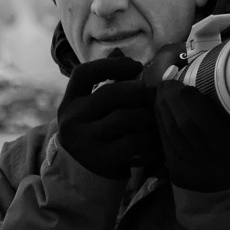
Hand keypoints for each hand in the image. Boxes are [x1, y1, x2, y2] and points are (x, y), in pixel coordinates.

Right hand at [58, 57, 161, 178]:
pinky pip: (133, 142)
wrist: (84, 177)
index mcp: (70, 102)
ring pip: (124, 118)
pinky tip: (157, 139)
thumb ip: (105, 82)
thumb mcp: (92, 109)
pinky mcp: (101, 160)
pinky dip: (150, 138)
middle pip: (110, 94)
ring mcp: (85, 141)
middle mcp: (72, 120)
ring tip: (160, 116)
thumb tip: (120, 52)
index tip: (136, 66)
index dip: (110, 65)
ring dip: (148, 115)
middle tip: (157, 95)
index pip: (83, 73)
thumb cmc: (96, 134)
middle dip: (140, 92)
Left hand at [155, 81, 229, 191]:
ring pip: (168, 129)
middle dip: (171, 98)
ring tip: (163, 87)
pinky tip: (159, 105)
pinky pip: (162, 138)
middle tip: (170, 79)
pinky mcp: (174, 165)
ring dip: (162, 105)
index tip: (186, 82)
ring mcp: (186, 162)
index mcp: (228, 150)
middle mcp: (204, 156)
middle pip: (181, 123)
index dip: (189, 100)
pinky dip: (159, 119)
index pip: (202, 123)